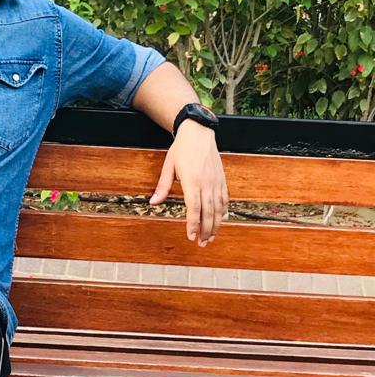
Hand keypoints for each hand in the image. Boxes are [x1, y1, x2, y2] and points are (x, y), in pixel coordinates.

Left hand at [149, 120, 228, 245]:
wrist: (199, 133)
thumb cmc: (181, 149)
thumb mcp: (168, 167)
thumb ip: (163, 187)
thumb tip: (153, 203)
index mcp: (192, 181)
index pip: (194, 208)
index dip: (193, 224)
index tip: (191, 236)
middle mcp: (207, 183)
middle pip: (208, 212)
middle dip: (205, 230)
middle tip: (201, 243)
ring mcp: (216, 182)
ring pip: (218, 209)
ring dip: (215, 225)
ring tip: (210, 238)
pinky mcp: (222, 180)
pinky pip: (224, 200)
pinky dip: (223, 213)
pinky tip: (219, 221)